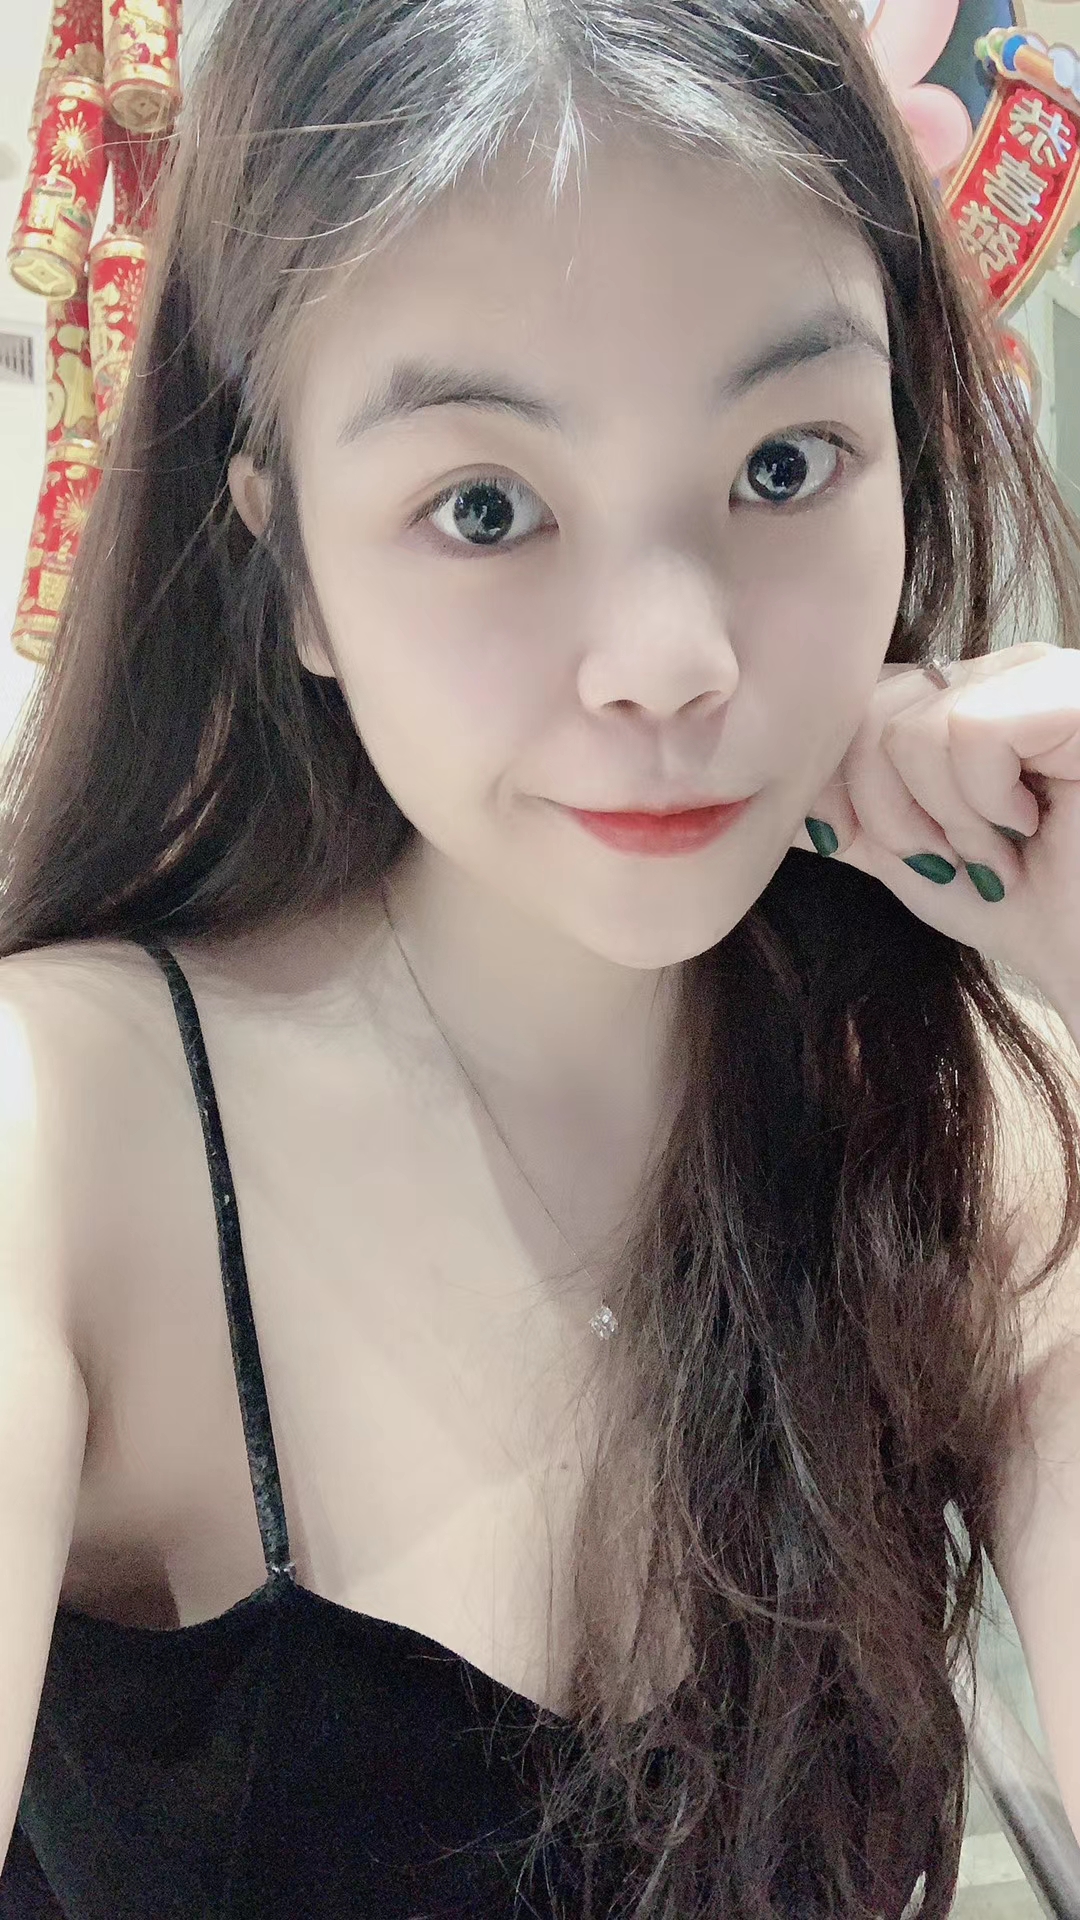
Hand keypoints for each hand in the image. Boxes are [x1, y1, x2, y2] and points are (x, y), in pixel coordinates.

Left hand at [791, 642, 1079, 1012]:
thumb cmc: (1024, 906)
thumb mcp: (907, 855)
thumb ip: (840, 813)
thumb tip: (749, 791)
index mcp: (960, 697)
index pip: (855, 702)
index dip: (848, 786)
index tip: (890, 851)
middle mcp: (1000, 670)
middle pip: (869, 710)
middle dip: (891, 813)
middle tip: (951, 860)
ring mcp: (1040, 675)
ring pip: (911, 725)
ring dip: (947, 820)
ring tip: (999, 851)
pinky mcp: (1072, 693)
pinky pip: (968, 730)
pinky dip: (983, 802)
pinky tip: (1031, 826)